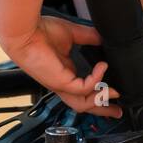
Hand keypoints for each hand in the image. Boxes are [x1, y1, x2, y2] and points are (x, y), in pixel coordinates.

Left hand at [1, 16, 121, 118]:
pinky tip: (102, 67)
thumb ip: (89, 37)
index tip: (114, 92)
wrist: (24, 31)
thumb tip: (104, 37)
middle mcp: (62, 82)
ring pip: (82, 104)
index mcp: (64, 73)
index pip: (82, 91)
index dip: (98, 93)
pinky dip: (97, 79)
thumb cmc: (39, 32)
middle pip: (84, 104)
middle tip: (118, 111)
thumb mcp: (71, 34)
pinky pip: (84, 88)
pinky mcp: (60, 81)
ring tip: (115, 92)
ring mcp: (60, 84)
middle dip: (102, 110)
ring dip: (101, 101)